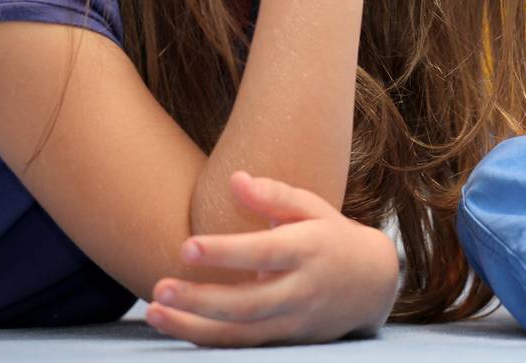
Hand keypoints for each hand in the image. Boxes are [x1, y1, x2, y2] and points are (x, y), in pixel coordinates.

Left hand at [146, 171, 399, 346]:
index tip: (187, 246)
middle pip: (247, 302)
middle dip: (200, 299)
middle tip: (160, 287)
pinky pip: (243, 345)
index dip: (226, 252)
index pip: (264, 253)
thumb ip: (274, 195)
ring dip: (194, 326)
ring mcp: (294, 321)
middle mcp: (301, 290)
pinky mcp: (286, 341)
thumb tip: (235, 179)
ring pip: (240, 333)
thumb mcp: (313, 208)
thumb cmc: (331, 236)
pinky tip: (176, 326)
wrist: (371, 285)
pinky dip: (208, 339)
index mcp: (308, 249)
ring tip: (154, 312)